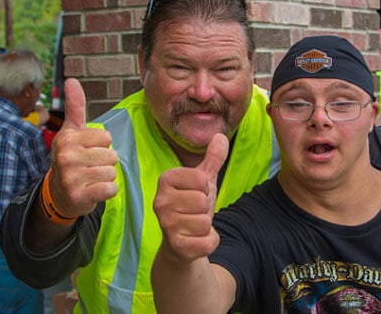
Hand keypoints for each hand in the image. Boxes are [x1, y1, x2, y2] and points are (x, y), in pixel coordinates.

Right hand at [49, 78, 118, 216]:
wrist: (59, 194)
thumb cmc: (71, 159)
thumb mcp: (71, 132)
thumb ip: (75, 107)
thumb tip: (72, 80)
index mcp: (67, 139)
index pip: (106, 137)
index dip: (102, 145)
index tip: (89, 150)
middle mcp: (66, 157)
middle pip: (111, 155)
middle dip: (106, 162)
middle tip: (90, 167)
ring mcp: (71, 178)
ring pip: (112, 172)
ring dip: (106, 177)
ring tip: (91, 178)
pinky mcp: (80, 196)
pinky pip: (111, 189)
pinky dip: (108, 191)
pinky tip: (94, 190)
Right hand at [153, 133, 228, 262]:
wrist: (181, 245)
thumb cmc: (191, 208)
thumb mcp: (204, 181)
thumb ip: (213, 158)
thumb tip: (220, 135)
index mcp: (165, 180)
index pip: (201, 180)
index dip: (205, 189)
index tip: (196, 194)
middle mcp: (160, 201)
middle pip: (203, 201)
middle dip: (205, 209)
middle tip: (194, 213)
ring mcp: (165, 225)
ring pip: (205, 221)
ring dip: (206, 226)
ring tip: (194, 226)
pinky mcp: (176, 246)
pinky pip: (208, 241)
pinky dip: (209, 242)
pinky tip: (196, 240)